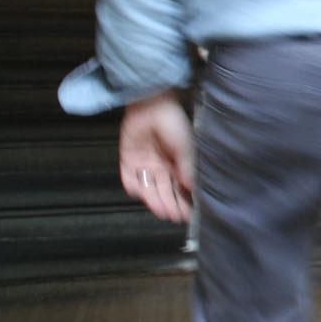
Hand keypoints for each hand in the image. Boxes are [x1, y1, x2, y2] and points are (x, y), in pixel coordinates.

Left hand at [119, 90, 193, 222]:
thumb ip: (187, 168)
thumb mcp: (186, 147)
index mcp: (177, 164)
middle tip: (174, 216)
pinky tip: (139, 194)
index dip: (185, 200)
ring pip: (148, 188)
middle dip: (170, 204)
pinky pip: (129, 178)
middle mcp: (161, 166)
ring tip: (161, 210)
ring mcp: (144, 164)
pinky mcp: (128, 160)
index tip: (189, 213)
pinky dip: (133, 186)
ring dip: (154, 199)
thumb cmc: (173, 122)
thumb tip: (193, 187)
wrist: (152, 105)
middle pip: (164, 190)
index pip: (181, 187)